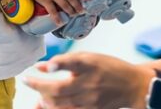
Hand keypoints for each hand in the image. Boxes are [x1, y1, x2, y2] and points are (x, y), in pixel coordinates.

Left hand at [25, 52, 153, 108]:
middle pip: (59, 90)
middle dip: (38, 86)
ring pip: (61, 105)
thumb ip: (63, 61)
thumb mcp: (87, 57)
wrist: (133, 86)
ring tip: (37, 94)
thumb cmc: (108, 68)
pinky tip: (46, 105)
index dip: (57, 64)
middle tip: (27, 81)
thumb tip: (40, 66)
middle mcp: (89, 84)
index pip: (72, 63)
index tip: (44, 66)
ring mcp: (91, 100)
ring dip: (44, 100)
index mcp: (89, 65)